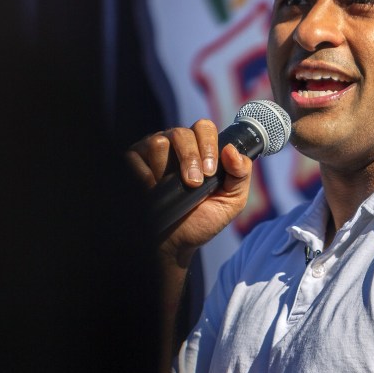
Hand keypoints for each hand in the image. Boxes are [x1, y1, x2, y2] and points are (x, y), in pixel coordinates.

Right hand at [127, 120, 253, 266]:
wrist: (176, 244)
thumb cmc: (202, 220)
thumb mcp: (231, 201)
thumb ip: (241, 175)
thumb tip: (232, 150)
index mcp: (199, 148)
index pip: (204, 128)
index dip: (208, 145)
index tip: (210, 171)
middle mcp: (175, 146)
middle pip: (181, 133)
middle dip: (190, 158)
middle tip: (194, 183)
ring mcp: (152, 152)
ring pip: (158, 141)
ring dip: (167, 168)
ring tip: (171, 187)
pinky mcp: (132, 162)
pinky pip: (136, 156)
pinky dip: (146, 176)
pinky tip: (153, 189)